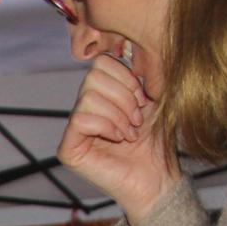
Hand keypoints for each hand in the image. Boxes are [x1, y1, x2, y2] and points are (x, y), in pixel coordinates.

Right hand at [56, 51, 179, 225]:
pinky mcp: (68, 149)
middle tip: (137, 119)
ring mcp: (73, 130)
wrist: (158, 177)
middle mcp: (83, 109)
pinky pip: (81, 118)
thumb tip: (127, 48)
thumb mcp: (154, 100)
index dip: (127, 78)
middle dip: (124, 96)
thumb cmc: (158, 143)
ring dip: (118, 114)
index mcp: (101, 95)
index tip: (144, 101)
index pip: (102, 63)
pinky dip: (106, 125)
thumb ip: (140, 74)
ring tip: (130, 132)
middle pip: (93, 75)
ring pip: (88, 96)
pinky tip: (119, 139)